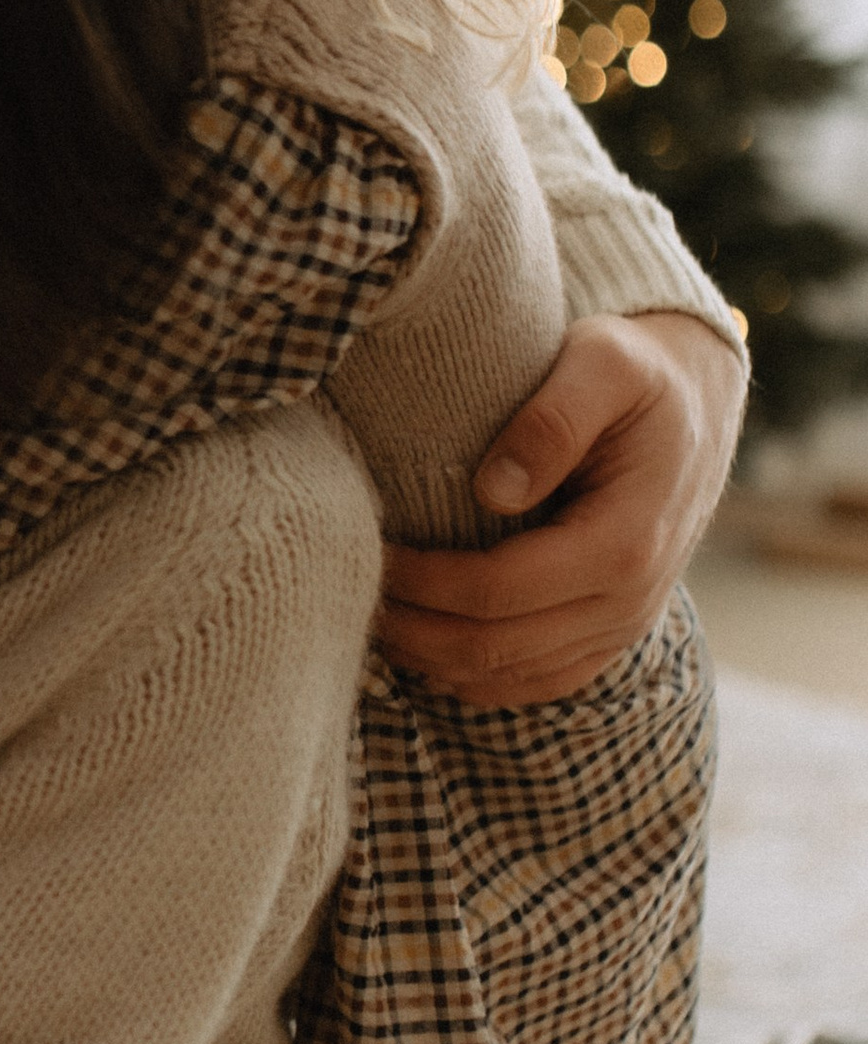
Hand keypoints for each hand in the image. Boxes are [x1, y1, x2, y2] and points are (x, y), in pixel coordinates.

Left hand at [378, 310, 744, 707]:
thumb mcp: (605, 361)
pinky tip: (421, 650)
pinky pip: (533, 682)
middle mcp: (629, 601)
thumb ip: (552, 418)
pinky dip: (470, 677)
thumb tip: (493, 489)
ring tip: (372, 617)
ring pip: (507, 676)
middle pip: (493, 646)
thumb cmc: (638, 375)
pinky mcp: (608, 636)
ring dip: (430, 658)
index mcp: (625, 542)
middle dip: (412, 628)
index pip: (499, 590)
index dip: (423, 582)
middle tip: (349, 589)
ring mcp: (621, 627)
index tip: (371, 549)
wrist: (693, 405)